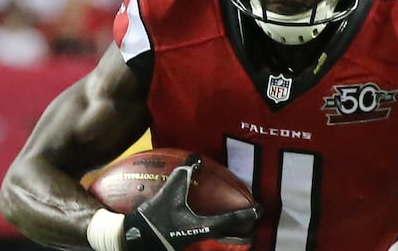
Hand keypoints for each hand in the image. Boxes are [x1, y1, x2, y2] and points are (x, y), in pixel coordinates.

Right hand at [122, 153, 261, 250]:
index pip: (232, 220)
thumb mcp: (170, 193)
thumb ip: (183, 174)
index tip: (260, 209)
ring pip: (217, 233)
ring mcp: (194, 240)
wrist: (137, 238)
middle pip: (229, 231)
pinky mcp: (185, 240)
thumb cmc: (157, 218)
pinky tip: (206, 217)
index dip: (247, 214)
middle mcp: (203, 235)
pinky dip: (211, 224)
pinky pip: (205, 232)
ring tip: (232, 214)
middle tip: (250, 214)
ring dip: (226, 225)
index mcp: (204, 226)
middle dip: (240, 223)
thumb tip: (196, 157)